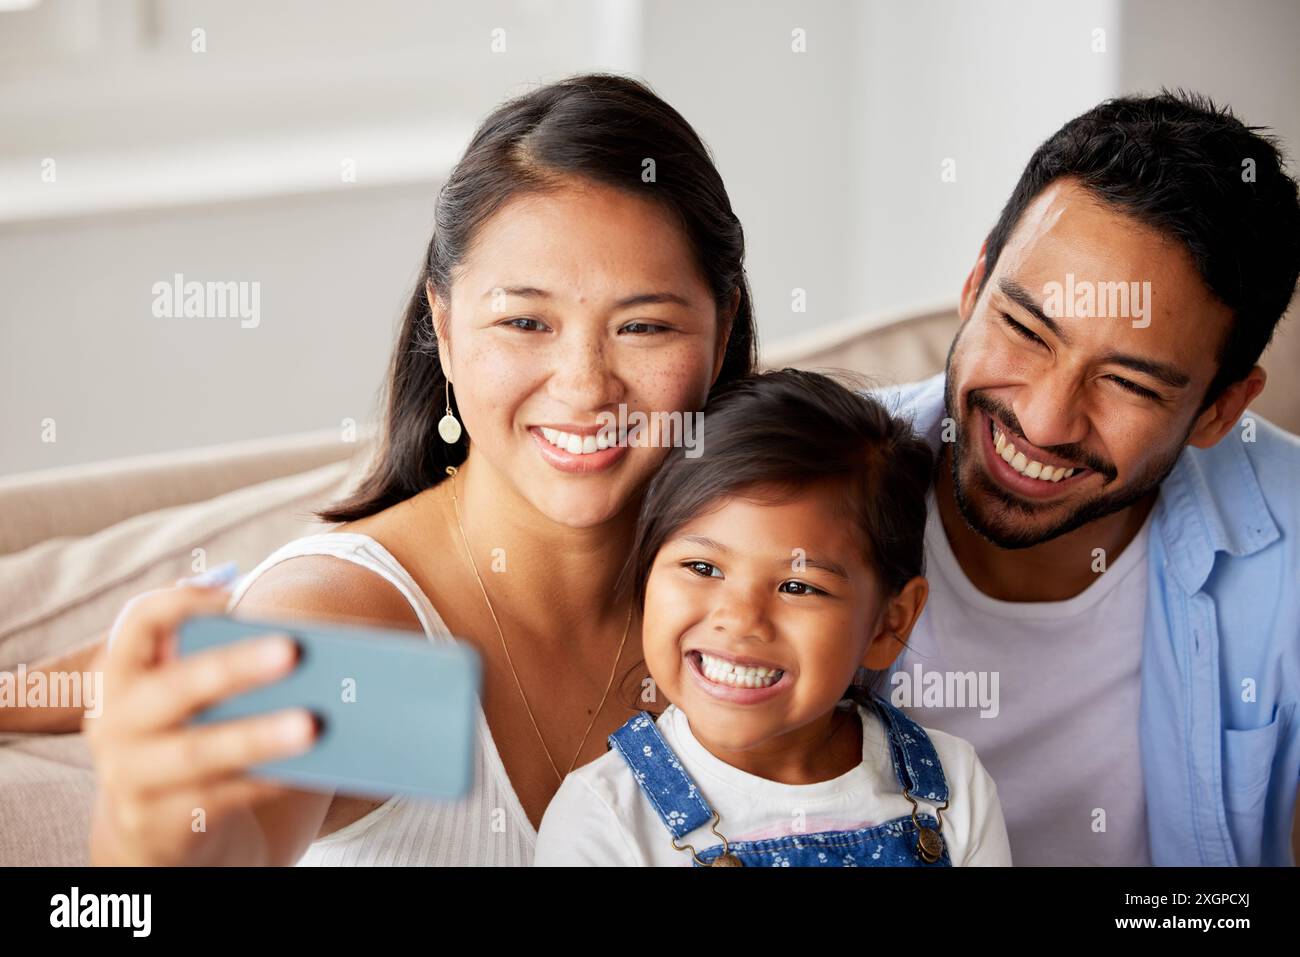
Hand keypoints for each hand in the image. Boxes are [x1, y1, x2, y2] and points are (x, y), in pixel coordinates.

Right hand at [86, 583, 317, 864]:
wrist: (152, 826)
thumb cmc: (188, 735)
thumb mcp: (186, 699)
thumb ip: (220, 662)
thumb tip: (301, 643)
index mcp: (120, 676)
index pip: (137, 622)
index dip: (181, 603)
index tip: (234, 595)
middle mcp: (114, 724)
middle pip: (176, 687)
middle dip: (234, 667)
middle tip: (293, 650)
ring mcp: (131, 777)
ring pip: (199, 752)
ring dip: (259, 736)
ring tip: (314, 722)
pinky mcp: (158, 822)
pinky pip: (219, 798)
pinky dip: (264, 781)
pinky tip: (308, 767)